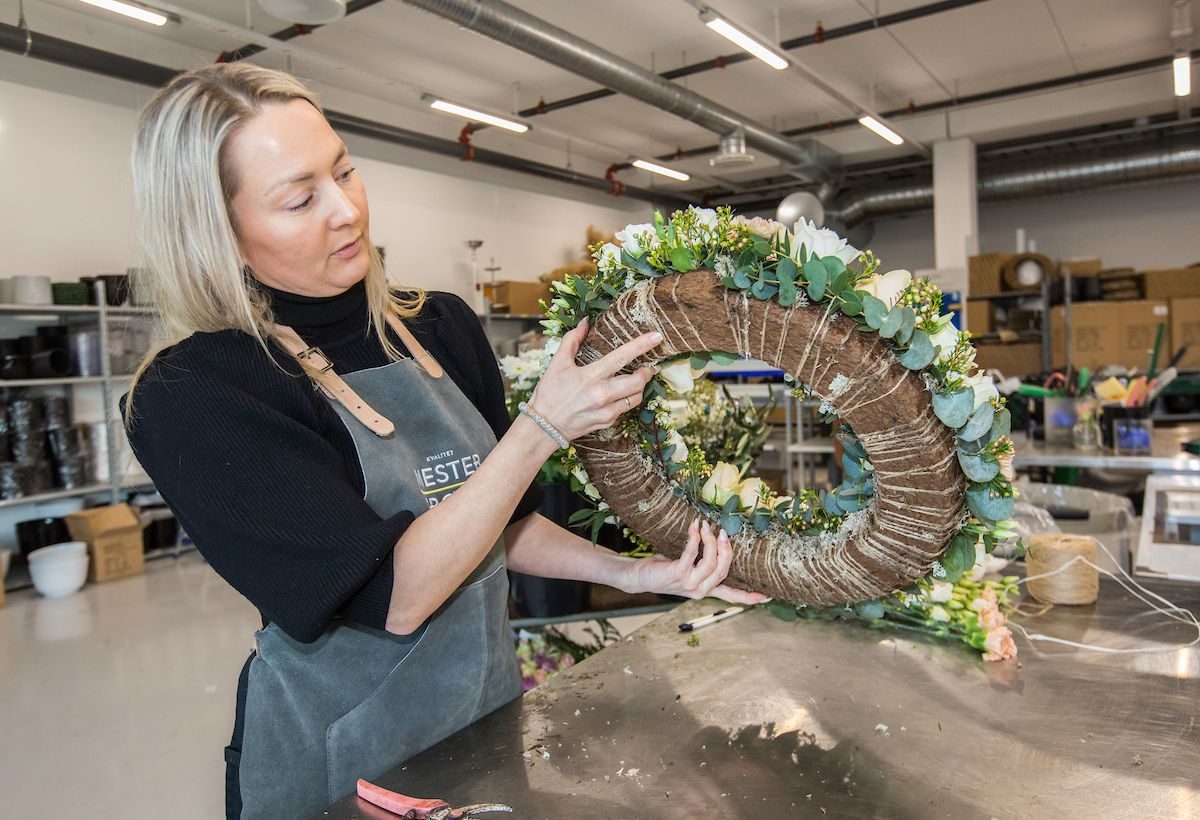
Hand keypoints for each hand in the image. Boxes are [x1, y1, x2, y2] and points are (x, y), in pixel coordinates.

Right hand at [529, 317, 662, 441]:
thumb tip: (585, 322)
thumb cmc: (549, 393)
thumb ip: (572, 340)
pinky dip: (626, 400)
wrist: (544, 426)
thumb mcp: (557, 363)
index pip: (621, 357)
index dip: (641, 345)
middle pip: (637, 382)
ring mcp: (606, 411)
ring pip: (636, 397)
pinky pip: (626, 409)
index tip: (657, 337)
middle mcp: (601, 395)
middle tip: (649, 366)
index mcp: (590, 376)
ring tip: (636, 380)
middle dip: (647, 372)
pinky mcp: (607, 422)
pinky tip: (620, 395)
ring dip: (639, 387)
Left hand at [623, 518, 769, 605]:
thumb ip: (702, 561)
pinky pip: (691, 554)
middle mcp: (699, 590)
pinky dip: (695, 539)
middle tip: (723, 532)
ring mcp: (687, 584)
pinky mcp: (676, 574)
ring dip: (710, 541)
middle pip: (723, 571)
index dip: (748, 597)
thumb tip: (718, 540)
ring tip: (706, 526)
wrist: (638, 577)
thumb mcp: (687, 567)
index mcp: (705, 590)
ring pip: (710, 563)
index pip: (730, 596)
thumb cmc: (664, 568)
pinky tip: (694, 528)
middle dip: (726, 550)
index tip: (766, 598)